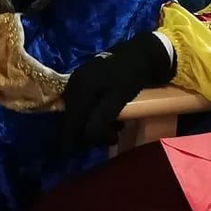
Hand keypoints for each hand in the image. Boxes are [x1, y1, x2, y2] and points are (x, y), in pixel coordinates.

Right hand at [60, 32, 176, 151]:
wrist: (140, 52)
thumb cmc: (131, 77)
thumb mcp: (118, 99)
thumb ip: (101, 119)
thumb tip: (85, 138)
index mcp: (79, 89)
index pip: (70, 121)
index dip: (70, 141)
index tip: (70, 157)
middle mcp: (73, 85)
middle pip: (74, 118)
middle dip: (89, 133)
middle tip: (112, 140)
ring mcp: (78, 81)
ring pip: (80, 112)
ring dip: (95, 125)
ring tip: (116, 131)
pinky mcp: (85, 81)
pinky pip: (85, 104)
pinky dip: (96, 115)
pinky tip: (112, 118)